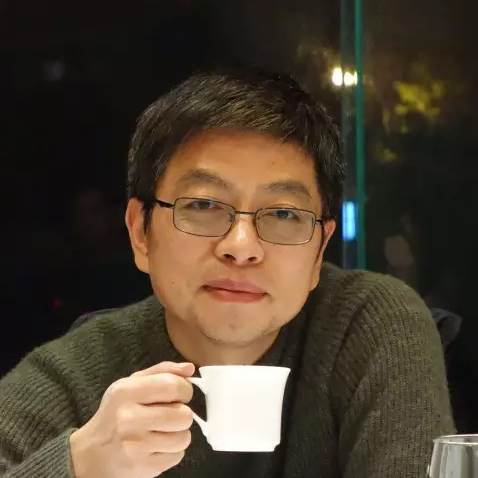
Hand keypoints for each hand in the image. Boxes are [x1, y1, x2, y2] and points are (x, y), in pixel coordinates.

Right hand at [70, 361, 194, 477]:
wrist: (93, 453)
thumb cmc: (117, 412)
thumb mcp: (132, 383)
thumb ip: (162, 371)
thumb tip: (190, 368)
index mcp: (126, 392)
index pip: (173, 386)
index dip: (184, 389)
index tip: (178, 394)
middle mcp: (129, 418)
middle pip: (184, 415)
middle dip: (182, 414)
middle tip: (168, 414)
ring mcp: (136, 446)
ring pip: (184, 438)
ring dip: (178, 434)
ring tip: (162, 431)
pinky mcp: (143, 467)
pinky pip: (178, 456)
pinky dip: (172, 451)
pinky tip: (157, 446)